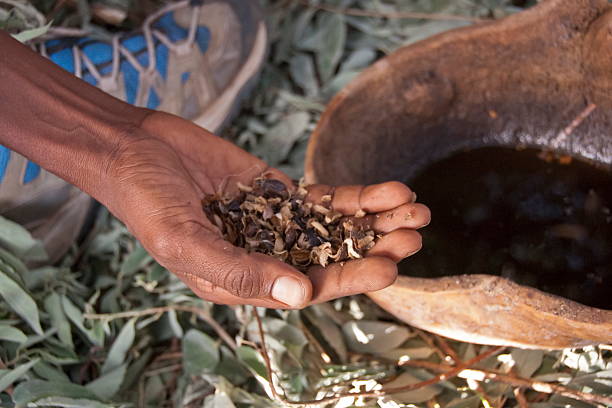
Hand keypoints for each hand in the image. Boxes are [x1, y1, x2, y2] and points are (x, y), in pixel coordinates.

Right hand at [100, 111, 430, 307]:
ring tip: (417, 209)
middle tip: (415, 234)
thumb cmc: (148, 202)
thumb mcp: (187, 242)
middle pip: (333, 256)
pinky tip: (389, 190)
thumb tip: (301, 294)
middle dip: (376, 247)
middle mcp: (267, 255)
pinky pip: (324, 197)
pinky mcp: (278, 190)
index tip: (390, 266)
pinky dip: (355, 195)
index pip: (309, 285)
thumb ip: (241, 271)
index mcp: (246, 280)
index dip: (351, 277)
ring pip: (336, 227)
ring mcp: (276, 221)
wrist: (136, 149)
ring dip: (377, 220)